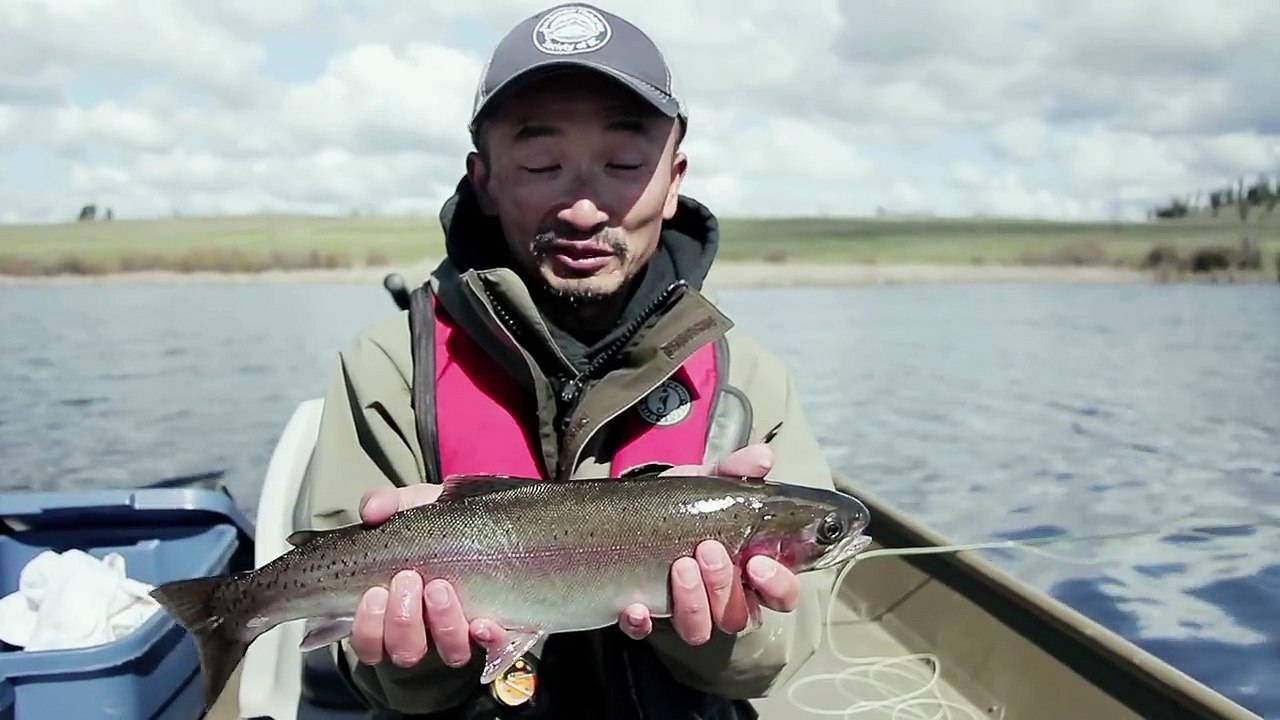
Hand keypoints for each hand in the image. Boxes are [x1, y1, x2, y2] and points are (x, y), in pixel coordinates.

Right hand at [349, 484, 506, 667]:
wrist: (488, 519)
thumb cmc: (441, 523)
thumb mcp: (410, 506)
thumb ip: (385, 504)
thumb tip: (371, 511)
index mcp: (393, 609)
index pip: (370, 642)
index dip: (368, 627)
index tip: (374, 592)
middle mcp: (425, 629)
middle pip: (404, 651)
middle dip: (402, 619)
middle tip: (407, 578)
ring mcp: (461, 631)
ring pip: (448, 653)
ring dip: (442, 623)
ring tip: (440, 587)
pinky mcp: (496, 627)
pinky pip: (494, 646)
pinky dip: (488, 637)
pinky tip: (483, 621)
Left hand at [618, 444, 801, 643]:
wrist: (630, 507)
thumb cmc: (683, 502)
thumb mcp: (708, 482)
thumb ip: (737, 469)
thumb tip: (763, 458)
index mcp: (748, 569)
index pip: (782, 594)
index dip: (777, 585)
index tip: (757, 561)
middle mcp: (721, 597)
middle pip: (740, 615)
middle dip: (725, 585)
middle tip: (707, 549)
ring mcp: (682, 609)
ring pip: (700, 630)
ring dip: (693, 602)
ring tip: (680, 565)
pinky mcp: (643, 615)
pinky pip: (644, 632)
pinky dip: (641, 623)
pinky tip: (636, 606)